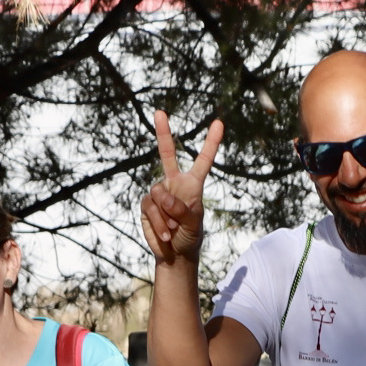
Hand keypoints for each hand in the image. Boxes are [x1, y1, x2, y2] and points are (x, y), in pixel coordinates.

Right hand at [140, 111, 222, 266]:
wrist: (174, 253)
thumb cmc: (189, 237)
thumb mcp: (193, 225)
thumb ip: (181, 210)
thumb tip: (163, 197)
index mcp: (192, 184)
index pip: (202, 160)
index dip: (211, 143)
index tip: (219, 123)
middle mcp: (174, 183)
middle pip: (167, 154)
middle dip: (163, 133)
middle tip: (159, 112)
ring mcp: (158, 193)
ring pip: (158, 195)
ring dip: (166, 216)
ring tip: (173, 230)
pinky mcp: (147, 205)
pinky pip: (150, 208)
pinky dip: (157, 223)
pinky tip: (164, 233)